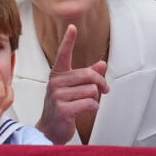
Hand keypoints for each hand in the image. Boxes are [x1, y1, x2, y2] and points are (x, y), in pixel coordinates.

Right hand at [36, 24, 108, 143]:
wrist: (50, 128)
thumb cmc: (62, 105)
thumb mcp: (73, 87)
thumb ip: (88, 75)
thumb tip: (102, 64)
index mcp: (58, 74)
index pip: (63, 53)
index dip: (69, 40)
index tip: (72, 27)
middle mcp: (55, 81)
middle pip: (88, 74)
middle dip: (101, 83)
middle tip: (105, 89)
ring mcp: (58, 95)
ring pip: (91, 90)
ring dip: (96, 98)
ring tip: (88, 102)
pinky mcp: (63, 109)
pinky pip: (90, 103)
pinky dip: (93, 107)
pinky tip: (85, 109)